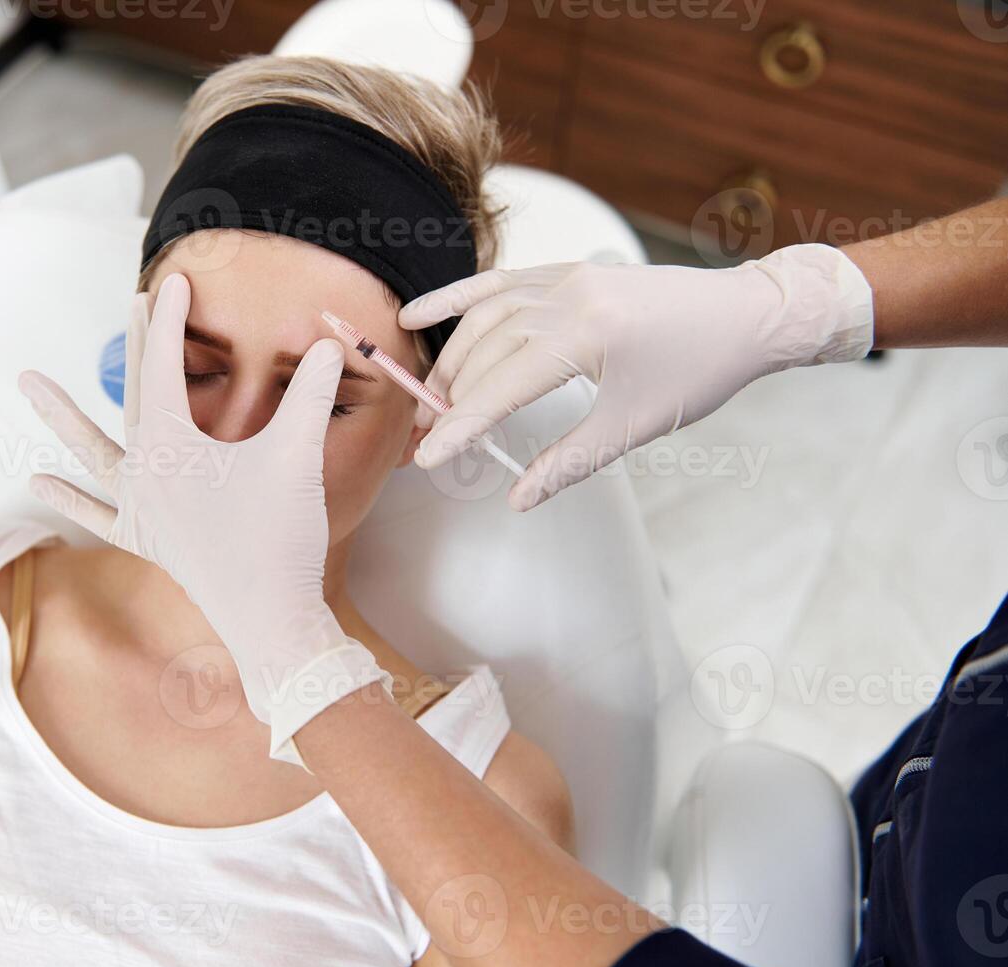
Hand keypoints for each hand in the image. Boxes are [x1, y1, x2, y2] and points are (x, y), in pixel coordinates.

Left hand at [18, 273, 389, 764]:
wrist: (270, 619)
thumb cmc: (282, 537)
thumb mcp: (299, 455)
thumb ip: (311, 393)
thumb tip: (330, 341)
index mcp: (172, 445)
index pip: (166, 366)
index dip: (172, 321)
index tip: (176, 279)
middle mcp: (144, 473)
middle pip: (135, 394)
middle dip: (139, 345)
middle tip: (135, 300)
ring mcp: (139, 509)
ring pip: (93, 451)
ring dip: (62, 416)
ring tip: (26, 381)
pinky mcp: (145, 541)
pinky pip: (97, 514)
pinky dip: (69, 498)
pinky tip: (39, 480)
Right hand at [399, 243, 873, 510]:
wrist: (746, 316)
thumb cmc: (699, 372)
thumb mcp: (634, 426)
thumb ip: (567, 462)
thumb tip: (519, 497)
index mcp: (589, 336)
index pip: (503, 386)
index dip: (462, 425)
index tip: (429, 457)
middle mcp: (570, 296)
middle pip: (487, 350)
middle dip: (452, 397)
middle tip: (427, 437)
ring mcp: (566, 276)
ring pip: (487, 316)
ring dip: (452, 357)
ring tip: (431, 398)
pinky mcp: (569, 270)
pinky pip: (501, 281)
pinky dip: (459, 298)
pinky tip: (420, 315)